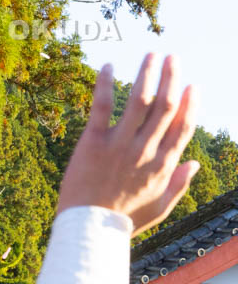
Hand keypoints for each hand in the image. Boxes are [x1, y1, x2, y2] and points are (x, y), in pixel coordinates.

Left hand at [57, 54, 199, 235]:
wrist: (87, 230)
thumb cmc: (122, 221)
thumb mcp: (159, 208)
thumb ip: (178, 184)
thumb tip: (196, 164)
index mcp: (162, 165)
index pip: (182, 127)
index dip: (190, 104)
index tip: (193, 86)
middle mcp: (145, 151)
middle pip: (165, 107)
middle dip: (172, 78)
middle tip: (173, 58)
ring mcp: (119, 145)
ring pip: (139, 101)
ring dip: (147, 73)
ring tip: (151, 53)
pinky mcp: (93, 143)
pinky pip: (101, 107)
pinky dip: (104, 84)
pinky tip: (107, 65)